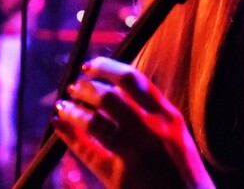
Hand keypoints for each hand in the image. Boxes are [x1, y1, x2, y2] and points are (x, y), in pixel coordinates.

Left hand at [53, 57, 214, 188]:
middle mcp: (152, 130)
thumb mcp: (176, 135)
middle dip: (86, 87)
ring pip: (95, 121)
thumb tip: (117, 91)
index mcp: (168, 116)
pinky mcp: (119, 177)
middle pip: (110, 96)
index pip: (133, 80)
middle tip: (74, 86)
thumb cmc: (183, 172)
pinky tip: (59, 124)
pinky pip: (88, 151)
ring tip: (64, 105)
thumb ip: (153, 114)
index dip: (106, 68)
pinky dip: (69, 134)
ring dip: (74, 109)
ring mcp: (134, 154)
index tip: (91, 66)